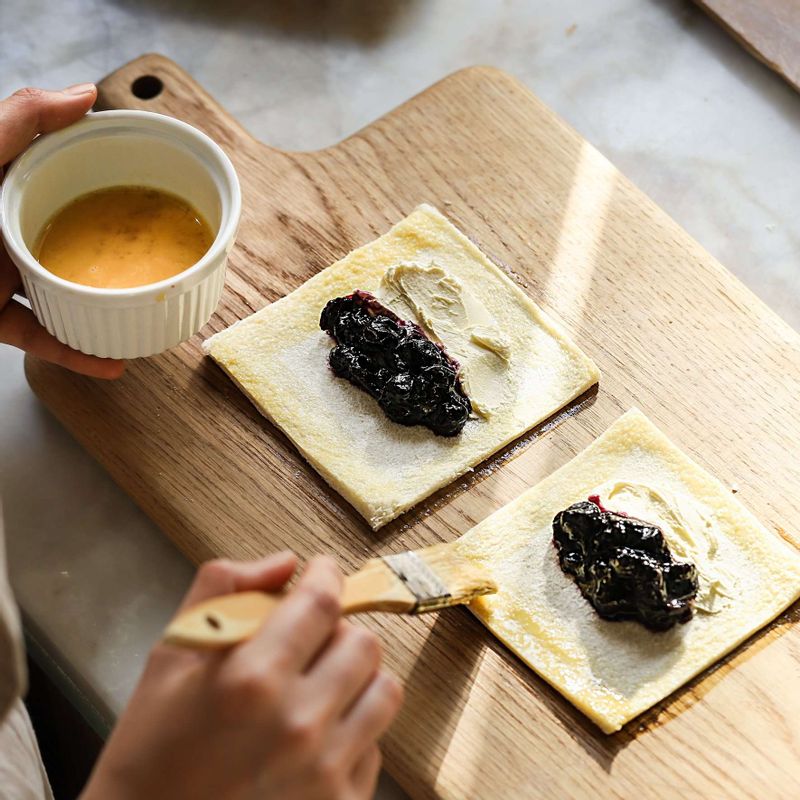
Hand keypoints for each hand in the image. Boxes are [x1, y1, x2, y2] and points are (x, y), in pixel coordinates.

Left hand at [0, 85, 123, 377]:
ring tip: (151, 314)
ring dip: (109, 310)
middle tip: (160, 255)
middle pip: (74, 237)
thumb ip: (22, 119)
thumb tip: (87, 94)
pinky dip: (76, 356)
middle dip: (119, 249)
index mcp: (2, 187)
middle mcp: (4, 230)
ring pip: (64, 293)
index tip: (151, 181)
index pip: (64, 173)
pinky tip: (112, 364)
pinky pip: (40, 338)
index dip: (108, 172)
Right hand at [82, 554, 402, 799]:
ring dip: (357, 677)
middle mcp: (297, 725)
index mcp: (251, 680)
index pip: (321, 603)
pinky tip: (315, 736)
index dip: (327, 576)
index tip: (323, 571)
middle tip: (311, 639)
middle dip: (338, 629)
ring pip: (383, 690)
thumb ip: (224, 590)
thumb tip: (285, 564)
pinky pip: (376, 744)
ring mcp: (325, 772)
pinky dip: (353, 730)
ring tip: (322, 684)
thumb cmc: (151, 752)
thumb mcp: (170, 657)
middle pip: (362, 643)